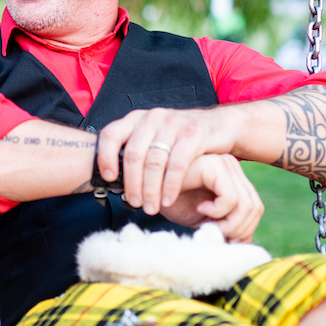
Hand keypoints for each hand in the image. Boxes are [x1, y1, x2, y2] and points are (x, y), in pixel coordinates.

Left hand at [97, 107, 237, 215]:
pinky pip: (176, 165)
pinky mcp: (193, 134)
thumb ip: (136, 150)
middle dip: (132, 184)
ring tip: (151, 207)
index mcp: (137, 119)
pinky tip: (168, 199)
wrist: (220, 126)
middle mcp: (152, 118)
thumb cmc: (182, 139)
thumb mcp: (155, 138)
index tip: (109, 179)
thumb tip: (113, 180)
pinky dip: (170, 186)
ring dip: (150, 190)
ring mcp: (173, 124)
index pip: (111, 135)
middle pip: (133, 155)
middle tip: (135, 203)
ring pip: (153, 162)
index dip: (105, 158)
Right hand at [159, 153, 263, 242]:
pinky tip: (200, 208)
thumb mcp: (203, 218)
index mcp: (232, 176)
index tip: (217, 235)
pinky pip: (232, 199)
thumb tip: (247, 242)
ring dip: (226, 224)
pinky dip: (218, 212)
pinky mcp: (214, 165)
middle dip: (235, 230)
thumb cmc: (170, 202)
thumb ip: (226, 226)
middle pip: (254, 208)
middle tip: (211, 233)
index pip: (255, 209)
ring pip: (246, 206)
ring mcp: (224, 163)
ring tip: (205, 224)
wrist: (145, 189)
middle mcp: (231, 166)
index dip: (241, 229)